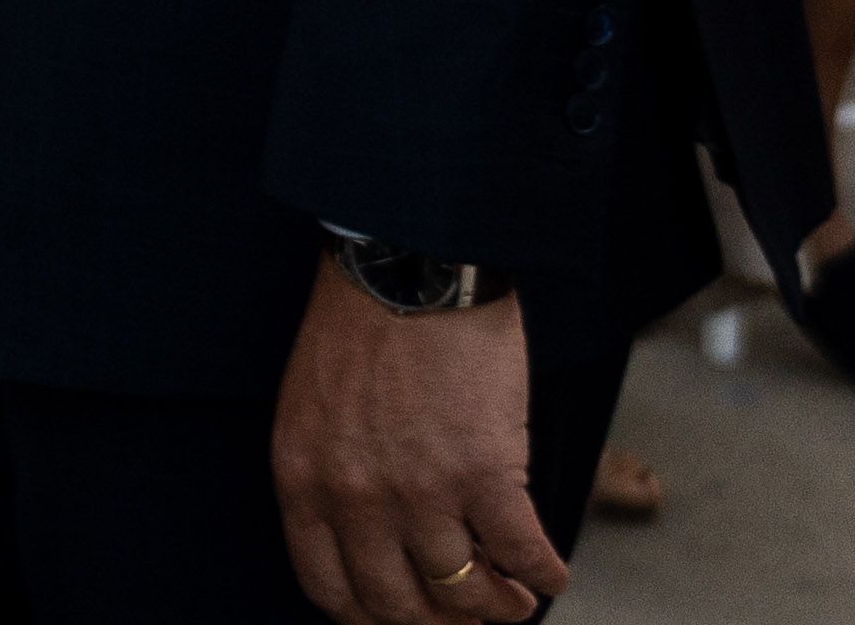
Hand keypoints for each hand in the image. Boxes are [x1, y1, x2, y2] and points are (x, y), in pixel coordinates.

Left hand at [272, 257, 558, 622]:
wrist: (407, 265)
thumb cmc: (361, 326)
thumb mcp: (313, 408)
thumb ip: (330, 474)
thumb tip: (370, 541)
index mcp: (302, 479)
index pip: (330, 590)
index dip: (373, 619)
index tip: (406, 619)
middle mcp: (354, 496)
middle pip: (398, 606)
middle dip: (439, 624)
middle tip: (468, 618)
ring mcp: (419, 489)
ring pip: (463, 592)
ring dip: (498, 607)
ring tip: (514, 599)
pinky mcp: (484, 472)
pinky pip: (523, 555)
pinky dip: (545, 576)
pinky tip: (551, 573)